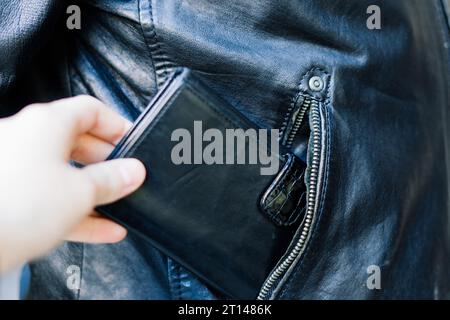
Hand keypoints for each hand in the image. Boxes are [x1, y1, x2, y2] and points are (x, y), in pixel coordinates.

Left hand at [0, 96, 145, 272]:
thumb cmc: (15, 206)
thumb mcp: (81, 192)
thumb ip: (112, 179)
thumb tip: (131, 171)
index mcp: (45, 124)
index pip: (90, 110)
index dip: (117, 126)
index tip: (133, 143)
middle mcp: (26, 138)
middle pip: (77, 142)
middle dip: (107, 162)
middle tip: (126, 177)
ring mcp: (14, 166)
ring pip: (63, 173)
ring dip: (93, 191)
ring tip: (117, 206)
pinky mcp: (8, 194)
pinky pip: (49, 196)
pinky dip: (74, 209)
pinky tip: (100, 228)